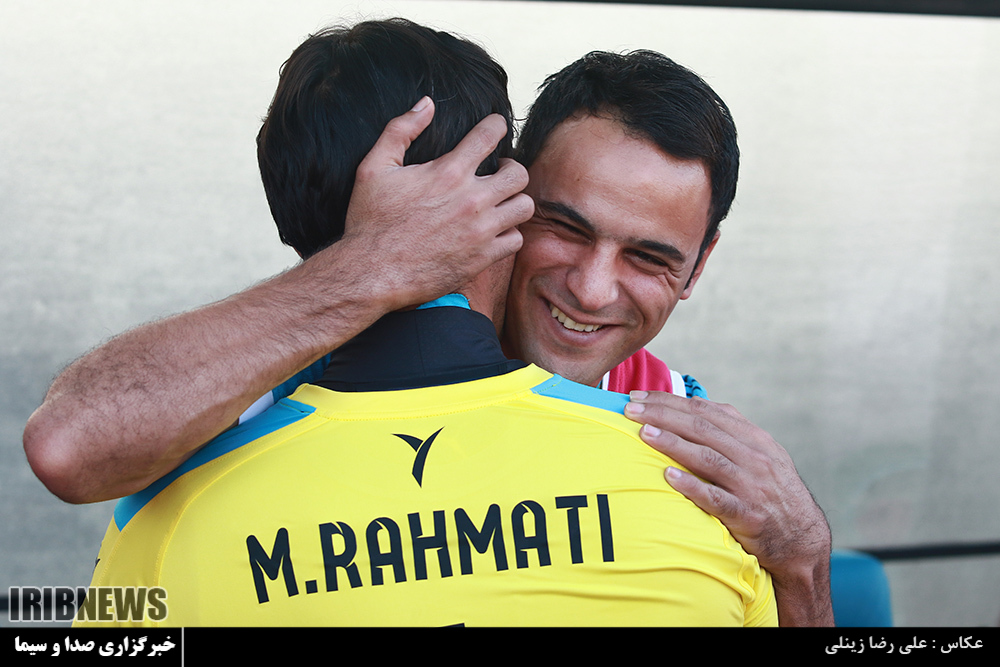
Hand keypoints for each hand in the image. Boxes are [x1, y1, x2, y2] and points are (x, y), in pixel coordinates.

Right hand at [342, 97, 532, 309]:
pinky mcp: (482, 258)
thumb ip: (400, 130)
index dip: (497, 126)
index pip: (490, 135)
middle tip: (498, 173)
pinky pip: (515, 240)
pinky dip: (508, 234)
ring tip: (500, 203)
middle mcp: (471, 200)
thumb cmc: (369, 221)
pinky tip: (493, 231)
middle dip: (511, 168)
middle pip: (518, 173)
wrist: (371, 273)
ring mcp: (480, 231)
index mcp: (448, 173)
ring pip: (524, 207)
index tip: (495, 128)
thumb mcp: (374, 168)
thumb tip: (426, 104)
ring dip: (514, 201)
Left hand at [624, 390, 832, 625]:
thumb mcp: (760, 455)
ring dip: (673, 444)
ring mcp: (752, 487)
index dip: (671, 401)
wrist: (803, 539)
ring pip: (708, 459)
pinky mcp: (749, 516)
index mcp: (754, 439)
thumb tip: (692, 404)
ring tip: (644, 433)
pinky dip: (693, 487)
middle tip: (630, 409)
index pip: (707, 412)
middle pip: (703, 429)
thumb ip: (729, 431)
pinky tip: (668, 477)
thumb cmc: (771, 493)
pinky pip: (717, 500)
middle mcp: (754, 458)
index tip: (639, 396)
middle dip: (663, 415)